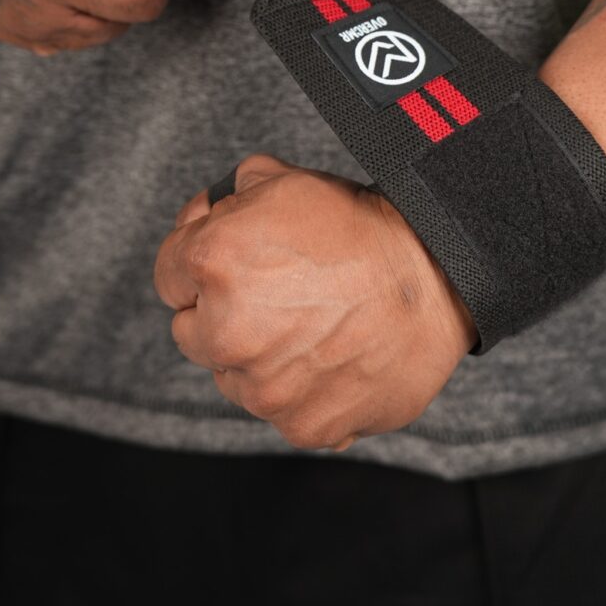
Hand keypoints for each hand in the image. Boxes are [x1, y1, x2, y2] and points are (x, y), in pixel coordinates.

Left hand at [155, 155, 476, 451]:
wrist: (437, 276)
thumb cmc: (360, 227)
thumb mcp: (283, 179)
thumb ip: (227, 198)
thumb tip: (205, 215)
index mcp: (211, 264)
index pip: (168, 275)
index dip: (201, 261)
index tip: (234, 259)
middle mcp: (226, 332)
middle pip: (192, 332)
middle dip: (222, 311)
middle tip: (278, 291)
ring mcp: (264, 388)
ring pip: (235, 377)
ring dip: (258, 357)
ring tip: (313, 323)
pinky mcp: (302, 425)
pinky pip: (284, 410)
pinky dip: (303, 390)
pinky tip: (333, 356)